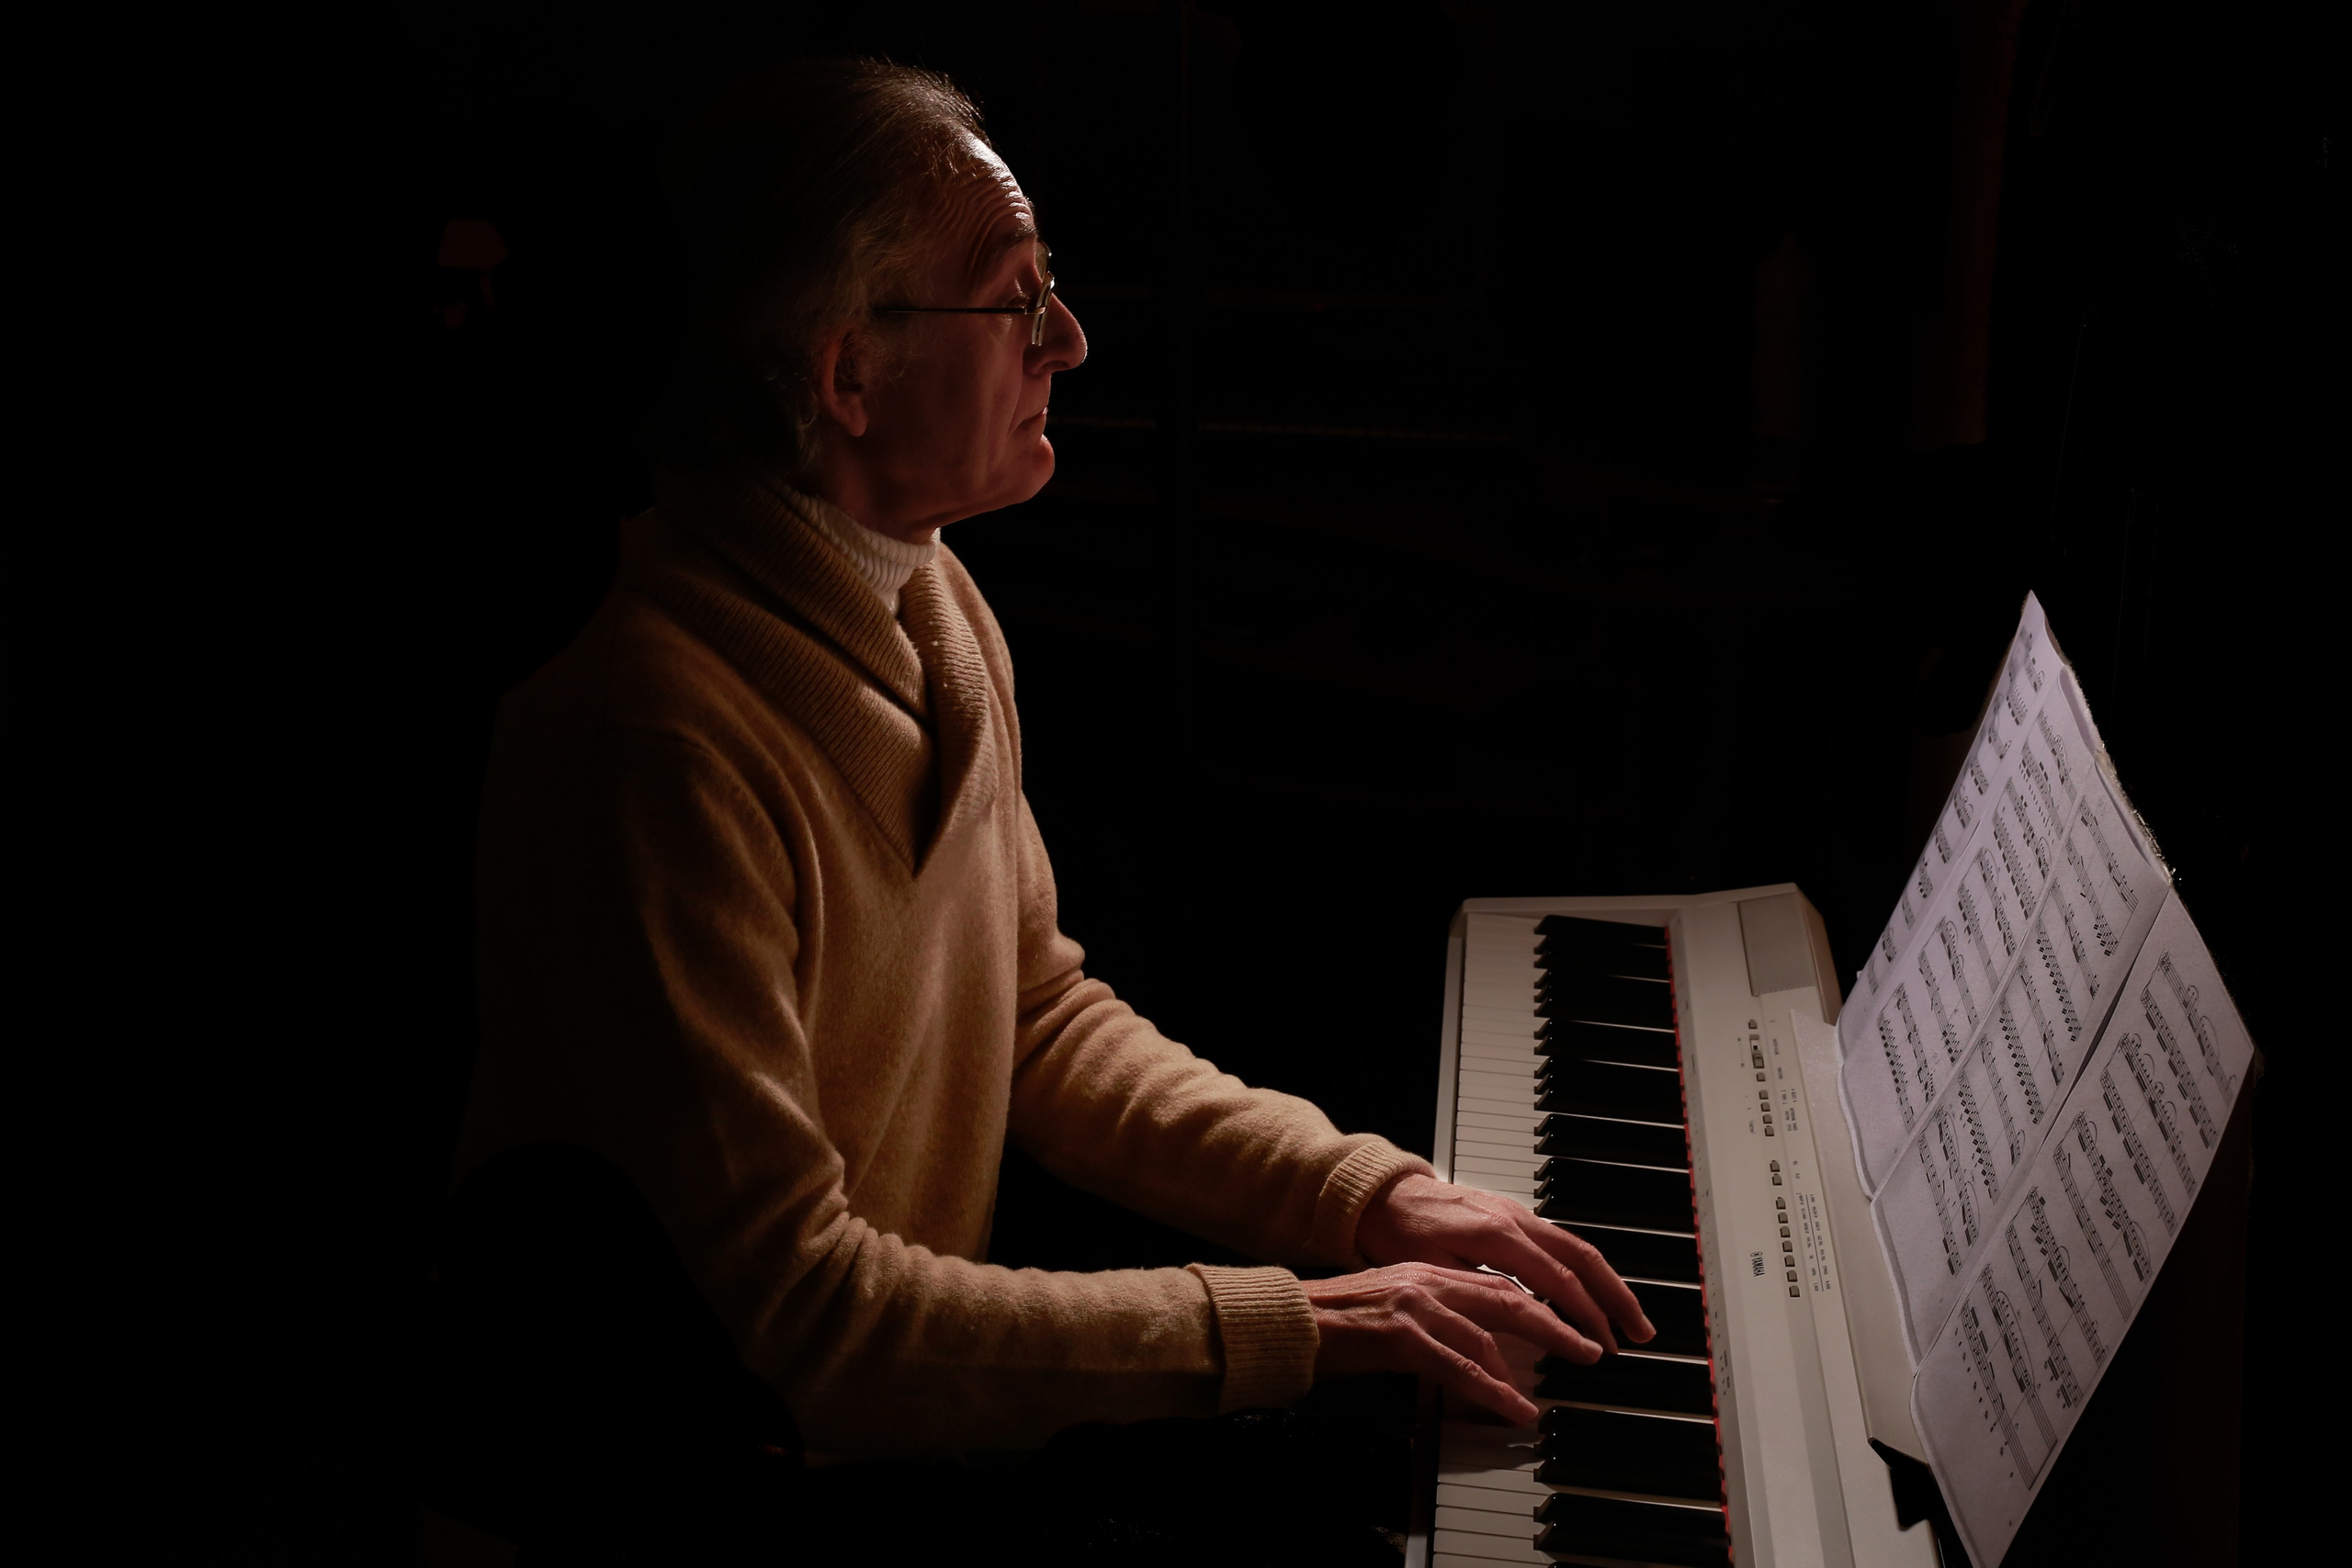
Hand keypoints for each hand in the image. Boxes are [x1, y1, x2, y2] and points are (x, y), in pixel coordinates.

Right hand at [1304, 1262, 1592, 1425]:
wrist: (1288, 1321)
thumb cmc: (1332, 1322)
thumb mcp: (1391, 1306)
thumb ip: (1433, 1316)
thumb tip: (1474, 1348)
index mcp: (1426, 1273)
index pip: (1496, 1282)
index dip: (1540, 1302)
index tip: (1570, 1321)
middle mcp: (1426, 1282)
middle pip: (1509, 1298)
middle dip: (1558, 1322)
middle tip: (1591, 1346)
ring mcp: (1416, 1307)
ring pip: (1492, 1329)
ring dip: (1538, 1352)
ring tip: (1567, 1373)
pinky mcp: (1402, 1338)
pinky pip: (1461, 1367)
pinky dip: (1495, 1390)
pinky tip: (1517, 1408)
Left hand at [1355, 1174, 1655, 1355]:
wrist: (1380, 1193)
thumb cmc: (1397, 1232)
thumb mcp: (1432, 1271)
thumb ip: (1481, 1292)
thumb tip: (1524, 1320)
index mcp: (1497, 1235)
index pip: (1559, 1282)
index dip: (1586, 1319)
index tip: (1603, 1349)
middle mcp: (1516, 1218)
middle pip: (1584, 1259)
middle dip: (1617, 1299)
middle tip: (1641, 1335)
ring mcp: (1517, 1213)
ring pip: (1577, 1247)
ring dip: (1607, 1283)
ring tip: (1628, 1318)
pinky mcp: (1512, 1214)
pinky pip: (1560, 1241)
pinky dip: (1584, 1268)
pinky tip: (1590, 1293)